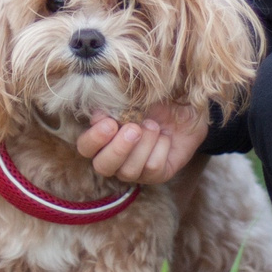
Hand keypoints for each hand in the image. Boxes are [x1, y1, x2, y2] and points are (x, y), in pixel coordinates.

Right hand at [77, 100, 207, 186]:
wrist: (186, 103)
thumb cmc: (154, 98)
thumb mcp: (133, 96)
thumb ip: (113, 105)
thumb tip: (99, 116)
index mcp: (104, 137)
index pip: (86, 148)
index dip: (94, 139)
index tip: (110, 122)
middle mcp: (116, 158)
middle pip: (103, 166)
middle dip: (118, 149)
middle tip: (134, 129)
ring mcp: (136, 169)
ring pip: (129, 170)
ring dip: (143, 145)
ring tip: (154, 126)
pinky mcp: (156, 175)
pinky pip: (152, 168)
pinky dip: (161, 147)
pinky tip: (166, 136)